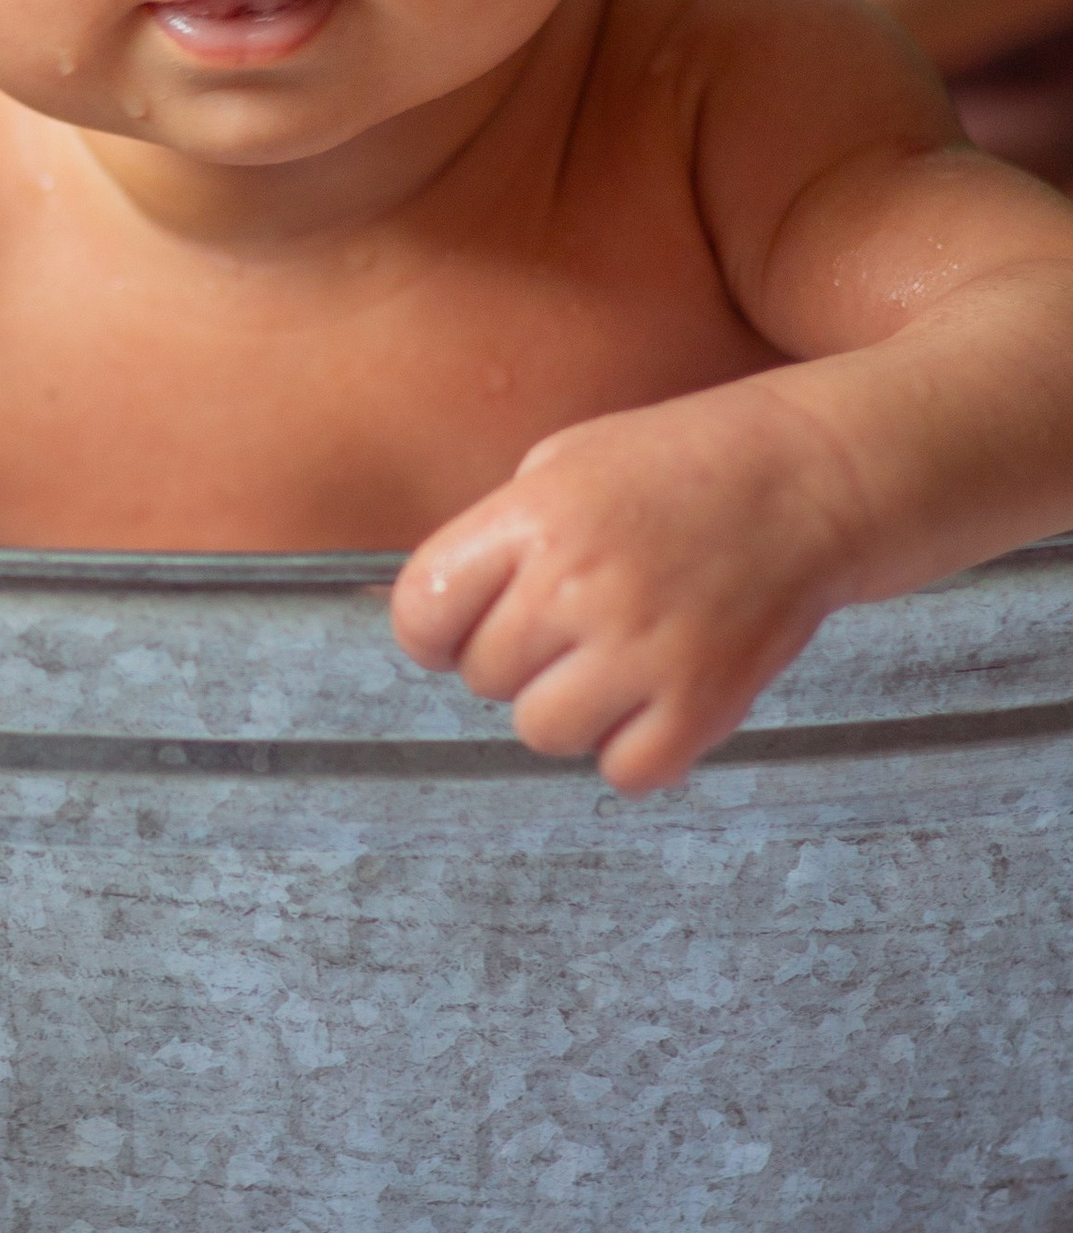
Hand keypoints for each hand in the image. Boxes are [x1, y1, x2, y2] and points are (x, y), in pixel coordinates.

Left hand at [389, 386, 868, 791]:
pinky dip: (635, 748)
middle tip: (569, 626)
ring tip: (613, 660)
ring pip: (542, 731)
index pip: (422, 611)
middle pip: (483, 677)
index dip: (435, 628)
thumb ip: (494, 540)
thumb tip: (428, 618)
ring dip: (568, 707)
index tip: (461, 626)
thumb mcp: (562, 463)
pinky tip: (656, 698)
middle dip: (513, 659)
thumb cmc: (680, 464)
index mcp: (532, 519)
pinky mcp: (703, 704)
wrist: (810, 477)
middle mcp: (578, 587)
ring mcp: (642, 652)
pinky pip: (625, 770)